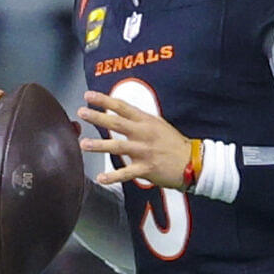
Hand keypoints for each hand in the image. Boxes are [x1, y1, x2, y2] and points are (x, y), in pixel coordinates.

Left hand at [78, 88, 192, 188]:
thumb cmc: (174, 144)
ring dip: (100, 145)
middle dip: (98, 117)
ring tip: (84, 144)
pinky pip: (126, 173)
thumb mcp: (159, 125)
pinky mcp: (146, 168)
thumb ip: (140, 120)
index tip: (88, 96)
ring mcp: (144, 151)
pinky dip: (113, 176)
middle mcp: (143, 134)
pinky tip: (101, 178)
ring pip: (118, 146)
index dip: (104, 100)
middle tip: (82, 112)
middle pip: (117, 123)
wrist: (192, 162)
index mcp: (146, 121)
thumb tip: (121, 113)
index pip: (122, 107)